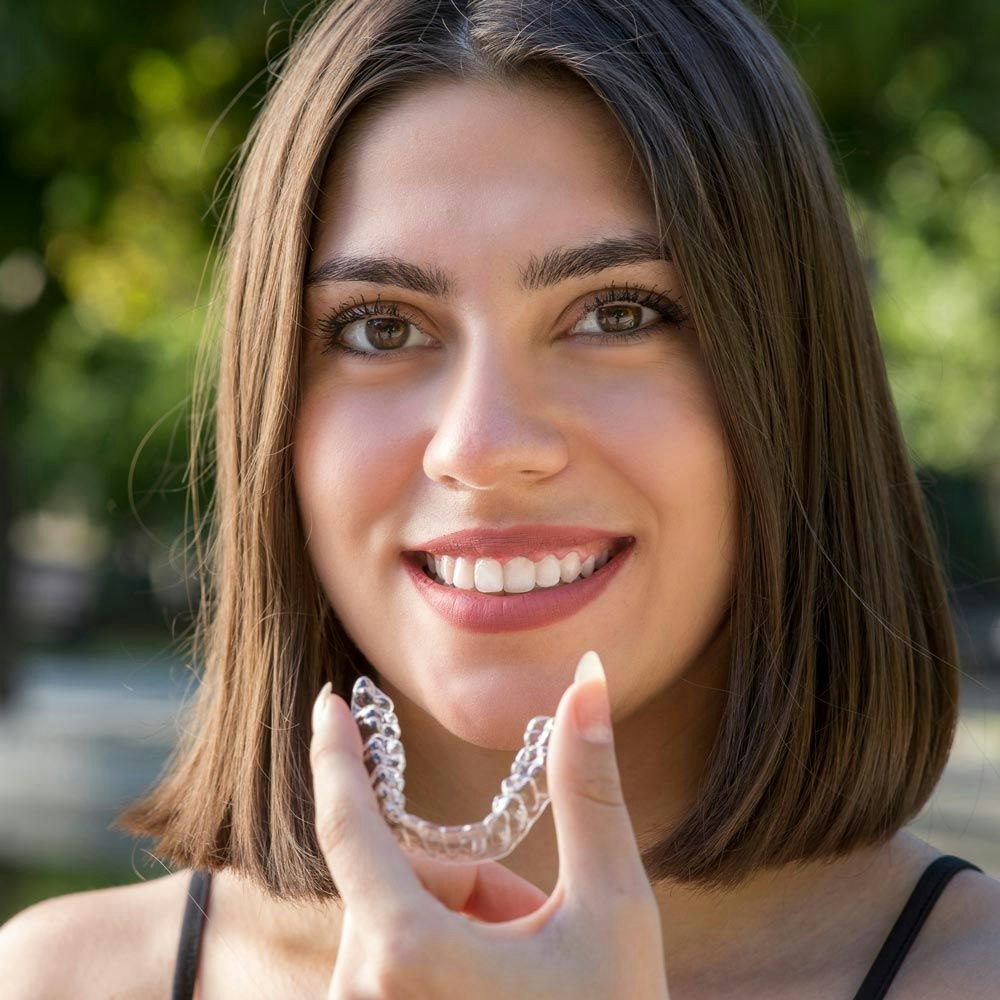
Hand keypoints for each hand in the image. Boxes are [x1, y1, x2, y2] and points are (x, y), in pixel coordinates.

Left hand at [309, 652, 670, 998]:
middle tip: (538, 925)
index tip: (327, 703)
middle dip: (475, 880)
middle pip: (406, 877)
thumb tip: (588, 680)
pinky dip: (445, 956)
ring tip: (527, 969)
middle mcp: (363, 994)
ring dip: (468, 922)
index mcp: (409, 954)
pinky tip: (499, 994)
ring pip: (403, 921)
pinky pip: (395, 965)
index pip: (348, 824)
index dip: (338, 754)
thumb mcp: (613, 909)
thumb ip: (588, 786)